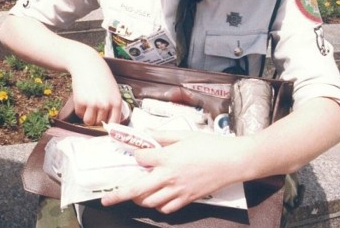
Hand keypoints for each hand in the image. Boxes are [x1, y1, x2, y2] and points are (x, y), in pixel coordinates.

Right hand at [67, 51, 121, 124]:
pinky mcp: (80, 102)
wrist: (88, 65)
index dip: (108, 124)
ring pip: (89, 121)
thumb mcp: (113, 91)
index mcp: (116, 102)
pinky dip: (80, 109)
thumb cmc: (102, 77)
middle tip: (94, 107)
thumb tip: (110, 124)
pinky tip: (82, 98)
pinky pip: (79, 114)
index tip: (104, 123)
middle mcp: (105, 104)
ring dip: (87, 116)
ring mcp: (92, 104)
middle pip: (99, 123)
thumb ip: (113, 106)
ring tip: (88, 105)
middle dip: (96, 117)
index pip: (114, 122)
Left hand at [101, 131, 250, 213]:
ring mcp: (178, 190)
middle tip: (106, 199)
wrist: (233, 161)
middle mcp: (169, 176)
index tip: (137, 153)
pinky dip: (158, 205)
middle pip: (137, 189)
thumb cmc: (210, 145)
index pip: (141, 159)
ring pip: (150, 202)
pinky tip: (157, 198)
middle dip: (119, 194)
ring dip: (139, 199)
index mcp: (168, 157)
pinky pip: (166, 208)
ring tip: (135, 194)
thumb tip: (145, 132)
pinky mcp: (188, 199)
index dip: (137, 155)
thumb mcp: (184, 134)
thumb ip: (162, 135)